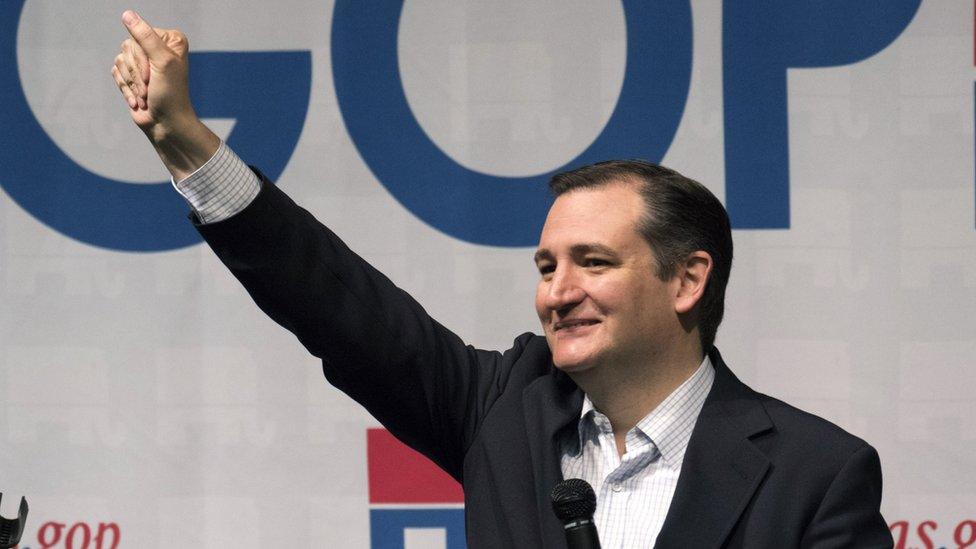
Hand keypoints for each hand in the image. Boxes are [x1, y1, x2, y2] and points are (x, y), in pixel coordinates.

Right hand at [111, 10, 217, 179]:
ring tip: (145, 96)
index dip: (141, 57)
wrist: (165, 124)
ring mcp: (143, 61)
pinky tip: (138, 100)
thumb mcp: (162, 62)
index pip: (139, 35)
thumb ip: (145, 36)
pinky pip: (115, 72)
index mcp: (170, 40)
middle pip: (127, 47)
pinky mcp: (132, 75)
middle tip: (150, 87)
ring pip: (120, 60)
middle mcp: (157, 47)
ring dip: (131, 83)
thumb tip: (127, 14)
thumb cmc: (170, 94)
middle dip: (136, 72)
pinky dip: (125, 88)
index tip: (154, 74)